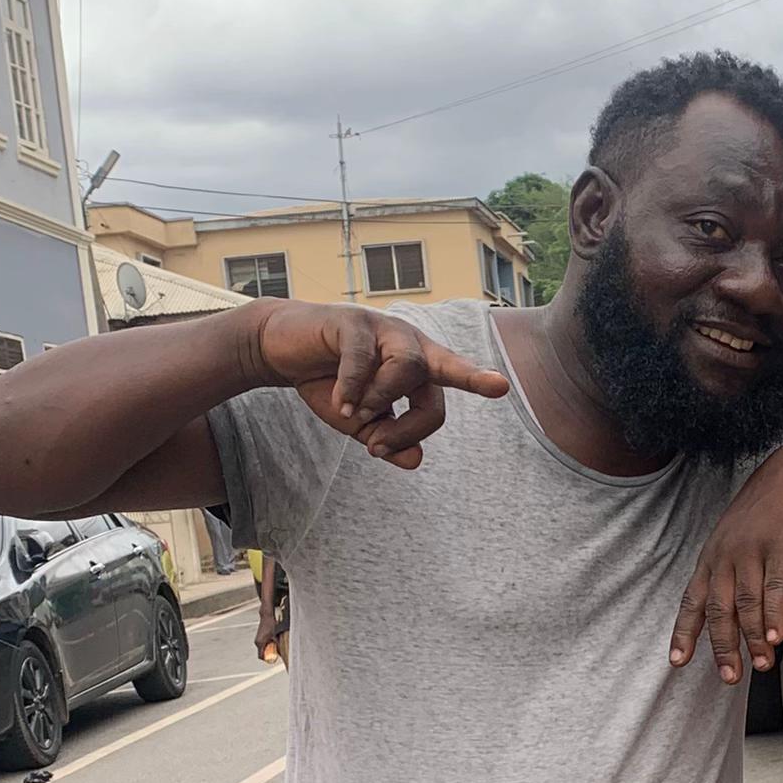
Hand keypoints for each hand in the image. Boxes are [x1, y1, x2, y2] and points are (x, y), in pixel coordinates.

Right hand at [247, 300, 506, 467]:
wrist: (281, 351)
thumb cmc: (327, 383)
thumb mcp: (358, 422)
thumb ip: (387, 440)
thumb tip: (417, 460)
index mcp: (417, 364)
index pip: (453, 377)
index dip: (476, 380)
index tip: (500, 387)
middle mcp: (407, 341)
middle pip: (436, 377)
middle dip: (415, 421)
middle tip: (378, 447)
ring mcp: (381, 327)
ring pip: (406, 366)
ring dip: (382, 400)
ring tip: (355, 416)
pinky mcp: (350, 322)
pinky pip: (362, 357)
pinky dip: (353, 387)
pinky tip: (340, 403)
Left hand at [671, 440, 782, 682]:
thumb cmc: (771, 507)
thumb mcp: (740, 538)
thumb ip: (734, 572)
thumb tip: (735, 611)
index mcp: (714, 556)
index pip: (692, 601)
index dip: (684, 634)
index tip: (678, 662)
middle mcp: (728, 554)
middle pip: (718, 609)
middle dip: (723, 647)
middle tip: (730, 675)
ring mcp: (754, 549)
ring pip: (747, 603)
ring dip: (753, 639)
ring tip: (761, 662)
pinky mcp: (782, 545)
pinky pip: (775, 586)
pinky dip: (774, 614)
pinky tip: (775, 635)